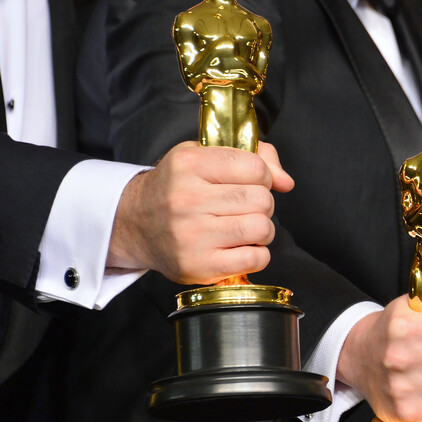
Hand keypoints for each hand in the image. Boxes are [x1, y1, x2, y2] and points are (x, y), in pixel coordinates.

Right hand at [107, 141, 293, 283]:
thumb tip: (286, 182)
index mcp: (189, 164)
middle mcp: (187, 199)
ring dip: (261, 230)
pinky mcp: (199, 265)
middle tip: (243, 208)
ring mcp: (192, 235)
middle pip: (263, 200)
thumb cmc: (177, 188)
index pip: (256, 167)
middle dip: (261, 204)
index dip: (263, 176)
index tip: (250, 182)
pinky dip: (257, 254)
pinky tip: (239, 247)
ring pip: (263, 228)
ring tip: (242, 228)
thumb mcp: (203, 156)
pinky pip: (256, 258)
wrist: (134, 225)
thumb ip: (253, 156)